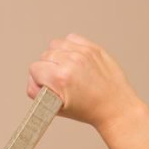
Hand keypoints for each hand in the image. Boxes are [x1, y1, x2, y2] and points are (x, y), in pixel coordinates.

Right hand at [27, 34, 143, 129]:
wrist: (115, 107)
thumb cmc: (87, 110)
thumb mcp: (56, 108)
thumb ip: (38, 93)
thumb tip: (33, 81)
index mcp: (60, 78)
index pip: (34, 68)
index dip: (38, 80)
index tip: (47, 87)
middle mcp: (71, 61)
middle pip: (44, 56)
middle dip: (47, 69)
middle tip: (58, 82)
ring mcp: (83, 52)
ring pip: (55, 45)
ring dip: (57, 56)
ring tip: (65, 70)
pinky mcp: (93, 48)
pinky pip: (71, 38)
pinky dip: (69, 48)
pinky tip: (74, 61)